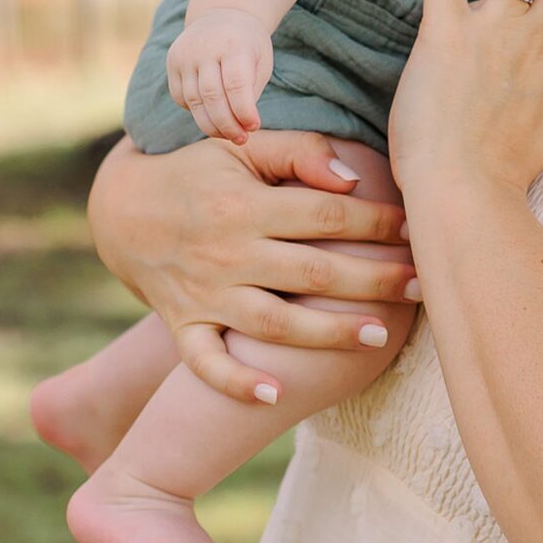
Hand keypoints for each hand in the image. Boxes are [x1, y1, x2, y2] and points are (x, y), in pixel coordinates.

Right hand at [87, 130, 417, 402]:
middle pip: (312, 273)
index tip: (415, 230)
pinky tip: (274, 395)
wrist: (121, 209)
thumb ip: (298, 153)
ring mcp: (204, 294)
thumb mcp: (241, 147)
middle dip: (372, 281)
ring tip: (378, 336)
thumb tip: (351, 181)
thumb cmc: (199, 172)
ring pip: (274, 323)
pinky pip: (205, 362)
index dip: (375, 223)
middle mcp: (226, 253)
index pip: (325, 217)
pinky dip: (235, 382)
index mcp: (245, 205)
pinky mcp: (183, 325)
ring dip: (327, 334)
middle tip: (421, 288)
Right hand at [166, 8, 274, 141]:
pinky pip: (180, 97)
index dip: (244, 111)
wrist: (222, 14)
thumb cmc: (248, 45)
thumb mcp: (260, 62)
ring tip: (229, 135)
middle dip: (227, 124)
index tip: (254, 127)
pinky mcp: (172, 62)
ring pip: (194, 101)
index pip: (235, 85)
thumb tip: (242, 125)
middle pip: (212, 96)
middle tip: (241, 139)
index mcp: (233, 45)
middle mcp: (204, 48)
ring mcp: (184, 55)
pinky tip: (210, 116)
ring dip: (211, 124)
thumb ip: (251, 91)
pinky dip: (195, 112)